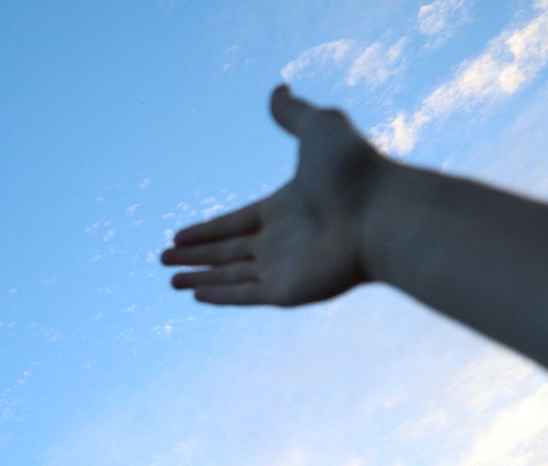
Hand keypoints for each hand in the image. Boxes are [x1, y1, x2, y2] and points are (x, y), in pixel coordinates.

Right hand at [162, 85, 387, 306]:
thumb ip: (293, 114)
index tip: (178, 234)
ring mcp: (285, 268)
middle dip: (196, 255)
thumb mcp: (319, 128)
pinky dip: (220, 295)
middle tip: (164, 258)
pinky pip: (245, 295)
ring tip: (170, 280)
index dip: (206, 229)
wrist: (384, 213)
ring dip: (200, 277)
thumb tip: (278, 88)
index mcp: (285, 207)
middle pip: (228, 250)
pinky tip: (195, 294)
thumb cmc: (355, 170)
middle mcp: (282, 240)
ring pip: (232, 275)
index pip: (236, 222)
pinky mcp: (288, 292)